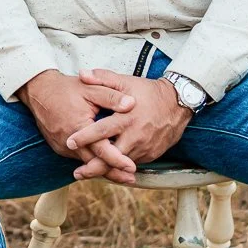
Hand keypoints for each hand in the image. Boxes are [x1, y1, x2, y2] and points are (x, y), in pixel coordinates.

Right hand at [19, 70, 137, 184]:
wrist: (39, 91)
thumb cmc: (66, 89)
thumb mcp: (91, 88)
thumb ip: (111, 97)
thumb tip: (132, 104)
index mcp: (78, 127)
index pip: (100, 149)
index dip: (117, 160)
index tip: (132, 167)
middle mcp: (68, 142)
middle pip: (94, 163)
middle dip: (113, 172)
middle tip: (131, 179)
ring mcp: (62, 146)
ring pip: (86, 163)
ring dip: (102, 169)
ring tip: (122, 175)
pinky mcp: (59, 147)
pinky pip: (78, 158)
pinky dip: (91, 162)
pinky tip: (104, 164)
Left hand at [66, 70, 190, 178]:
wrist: (178, 104)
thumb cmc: (148, 92)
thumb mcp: (126, 82)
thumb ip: (103, 78)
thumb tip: (81, 74)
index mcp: (126, 118)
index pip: (101, 130)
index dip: (84, 137)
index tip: (69, 142)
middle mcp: (135, 136)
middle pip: (111, 157)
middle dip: (93, 167)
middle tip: (76, 173)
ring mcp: (144, 148)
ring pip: (121, 164)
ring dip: (105, 169)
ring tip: (87, 173)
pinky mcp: (151, 154)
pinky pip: (132, 163)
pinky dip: (119, 166)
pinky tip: (108, 168)